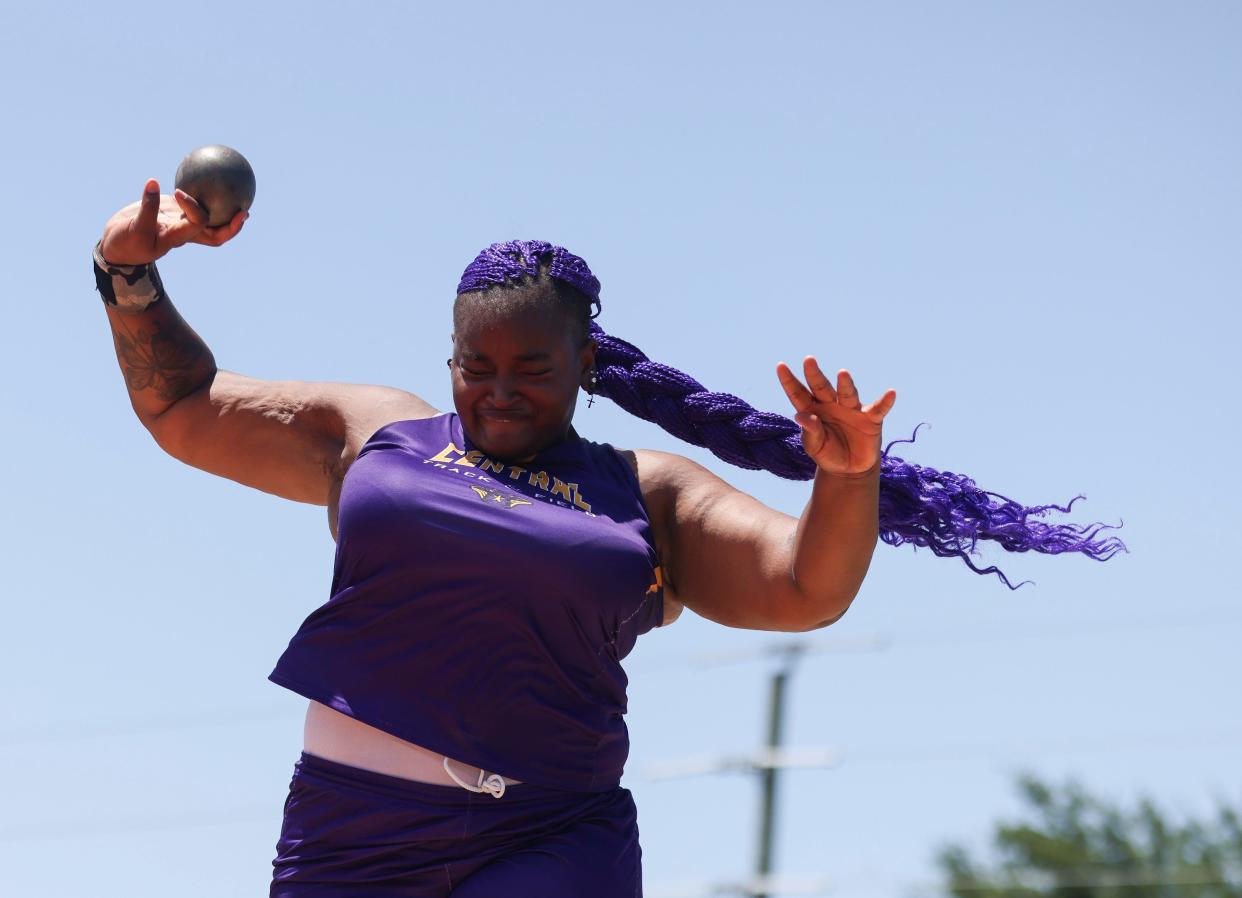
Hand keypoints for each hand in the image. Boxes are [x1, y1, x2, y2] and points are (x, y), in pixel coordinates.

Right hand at [99, 178, 247, 265]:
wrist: (118, 248)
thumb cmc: (125, 242)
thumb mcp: (134, 227)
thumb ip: (146, 207)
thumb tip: (153, 182)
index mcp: (177, 237)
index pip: (197, 224)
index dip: (197, 210)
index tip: (180, 194)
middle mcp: (185, 232)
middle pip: (216, 234)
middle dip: (232, 226)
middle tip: (245, 211)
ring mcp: (181, 225)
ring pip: (208, 221)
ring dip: (225, 214)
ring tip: (240, 197)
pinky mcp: (174, 215)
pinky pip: (192, 206)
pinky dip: (201, 197)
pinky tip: (206, 179)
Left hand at [776, 357, 896, 475]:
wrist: (850, 470)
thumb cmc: (828, 454)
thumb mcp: (815, 447)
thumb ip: (810, 432)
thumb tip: (800, 416)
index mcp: (813, 410)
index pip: (798, 394)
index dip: (789, 381)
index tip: (780, 366)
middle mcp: (831, 404)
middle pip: (822, 387)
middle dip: (815, 374)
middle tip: (808, 360)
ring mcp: (851, 409)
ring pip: (847, 393)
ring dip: (845, 384)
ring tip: (842, 374)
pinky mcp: (870, 419)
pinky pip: (878, 408)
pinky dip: (885, 402)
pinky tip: (891, 393)